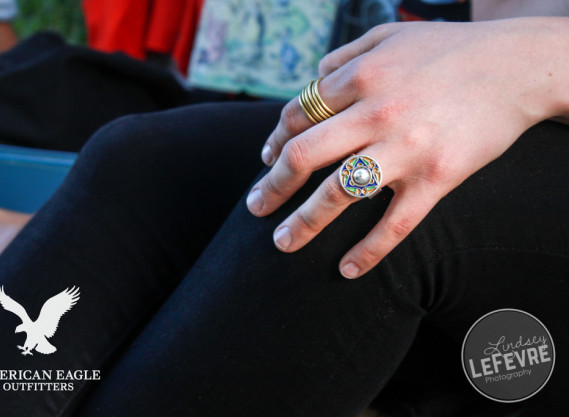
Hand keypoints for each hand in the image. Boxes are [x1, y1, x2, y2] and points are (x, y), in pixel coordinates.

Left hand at [246, 18, 568, 277]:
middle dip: (272, 185)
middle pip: (304, 156)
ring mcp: (406, 149)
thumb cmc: (449, 50)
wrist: (518, 67)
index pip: (298, 115)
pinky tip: (346, 270)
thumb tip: (310, 82)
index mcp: (361, 76)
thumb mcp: (389, 36)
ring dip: (303, 223)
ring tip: (281, 243)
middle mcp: (376, 113)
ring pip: (339, 194)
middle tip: (255, 206)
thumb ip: (344, 56)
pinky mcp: (437, 179)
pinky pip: (395, 224)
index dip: (275, 139)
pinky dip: (368, 252)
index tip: (267, 158)